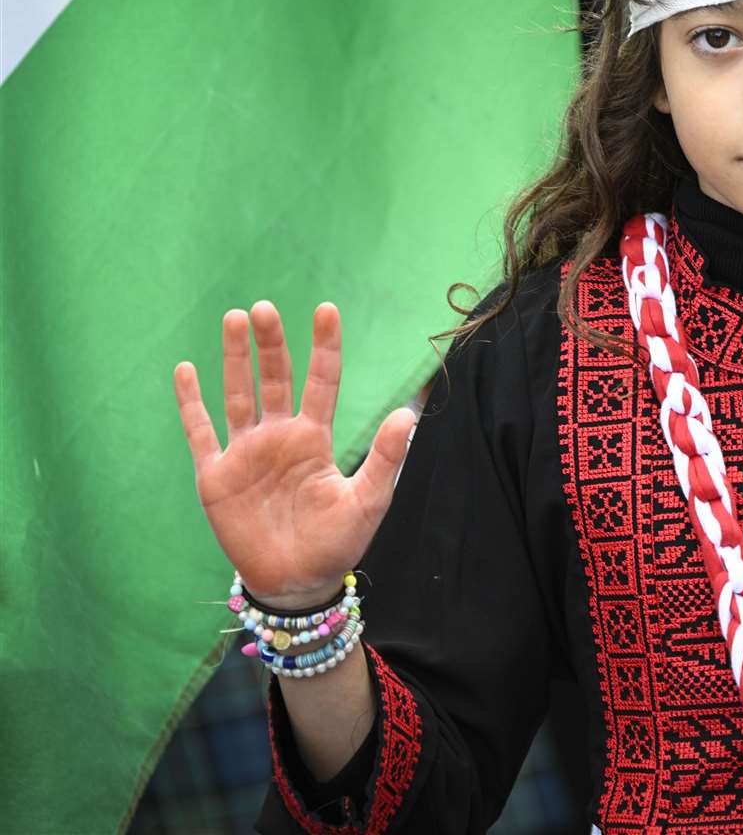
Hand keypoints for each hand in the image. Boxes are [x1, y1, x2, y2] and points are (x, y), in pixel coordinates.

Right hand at [174, 302, 415, 606]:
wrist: (297, 583)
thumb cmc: (337, 543)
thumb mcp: (368, 500)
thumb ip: (385, 458)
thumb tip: (407, 414)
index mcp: (316, 439)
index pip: (321, 381)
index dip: (324, 347)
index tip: (326, 310)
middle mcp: (280, 437)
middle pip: (275, 379)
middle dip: (270, 344)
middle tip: (264, 309)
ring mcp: (247, 453)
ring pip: (238, 395)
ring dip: (236, 360)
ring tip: (234, 318)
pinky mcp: (217, 477)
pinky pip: (201, 433)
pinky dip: (191, 403)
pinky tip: (187, 369)